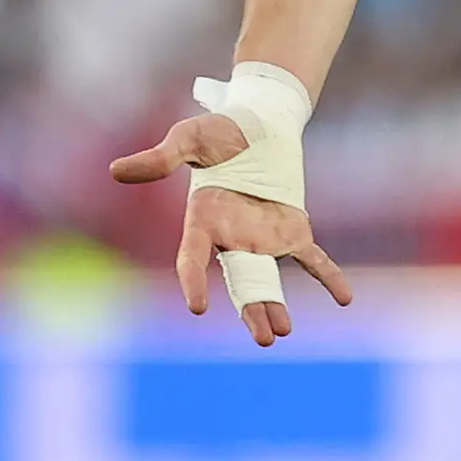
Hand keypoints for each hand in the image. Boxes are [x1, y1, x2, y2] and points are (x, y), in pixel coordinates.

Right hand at [108, 112, 355, 346]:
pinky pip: (312, 258)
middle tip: (264, 338)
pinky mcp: (292, 228)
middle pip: (239, 282)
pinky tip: (343, 298)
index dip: (193, 282)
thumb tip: (116, 171)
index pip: (192, 259)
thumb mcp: (189, 139)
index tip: (197, 306)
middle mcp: (231, 236)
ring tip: (281, 333)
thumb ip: (161, 159)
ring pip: (270, 280)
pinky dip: (329, 276)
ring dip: (275, 305)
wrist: (259, 122)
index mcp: (203, 220)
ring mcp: (263, 236)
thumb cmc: (220, 129)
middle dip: (251, 311)